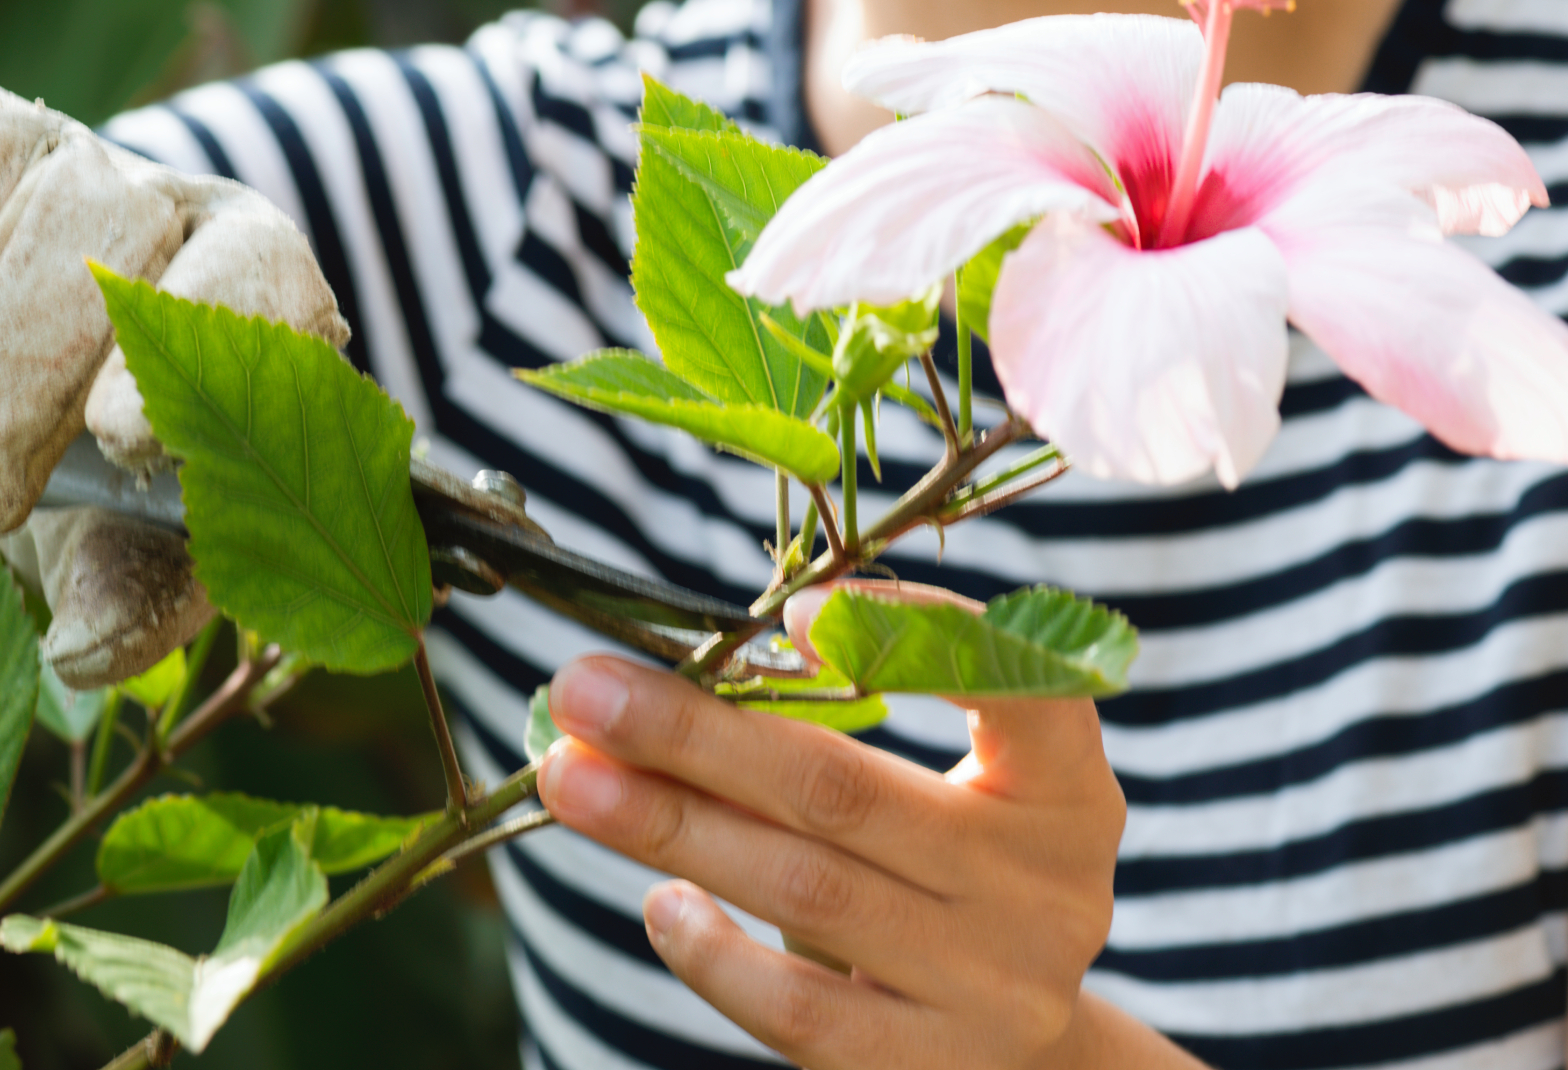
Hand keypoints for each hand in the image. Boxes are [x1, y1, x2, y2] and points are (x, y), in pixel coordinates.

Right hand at [0, 65, 348, 681]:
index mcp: (229, 269)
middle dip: (0, 383)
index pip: (254, 266)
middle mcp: (123, 173)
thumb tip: (87, 649)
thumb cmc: (52, 456)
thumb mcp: (109, 531)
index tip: (125, 443)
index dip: (194, 344)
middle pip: (86, 228)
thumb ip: (131, 586)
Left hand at [534, 580, 1133, 1069]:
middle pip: (844, 790)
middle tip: (586, 690)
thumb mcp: (951, 793)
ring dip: (668, 826)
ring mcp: (994, 988)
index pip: (1016, 687)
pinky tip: (657, 903)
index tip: (791, 612)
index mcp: (1064, 786)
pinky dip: (713, 952)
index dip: (911, 636)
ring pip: (803, 891)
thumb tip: (663, 683)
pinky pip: (799, 1009)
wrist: (1034, 1058)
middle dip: (694, 733)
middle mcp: (1046, 885)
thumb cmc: (956, 877)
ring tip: (571, 779)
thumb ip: (844, 732)